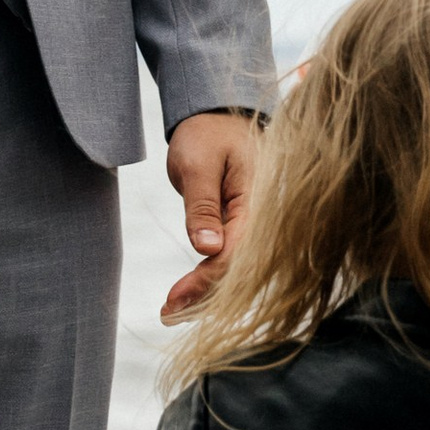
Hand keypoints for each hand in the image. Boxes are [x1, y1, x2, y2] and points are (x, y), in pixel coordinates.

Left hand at [161, 108, 260, 320]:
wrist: (215, 115)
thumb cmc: (206, 133)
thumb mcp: (197, 165)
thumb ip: (202, 206)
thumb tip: (207, 249)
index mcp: (259, 200)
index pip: (237, 252)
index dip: (206, 280)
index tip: (174, 299)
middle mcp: (263, 216)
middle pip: (239, 268)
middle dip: (204, 296)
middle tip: (167, 314)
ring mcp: (254, 222)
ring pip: (234, 267)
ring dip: (205, 292)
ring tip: (171, 312)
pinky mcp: (242, 226)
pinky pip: (229, 257)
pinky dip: (208, 276)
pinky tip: (187, 294)